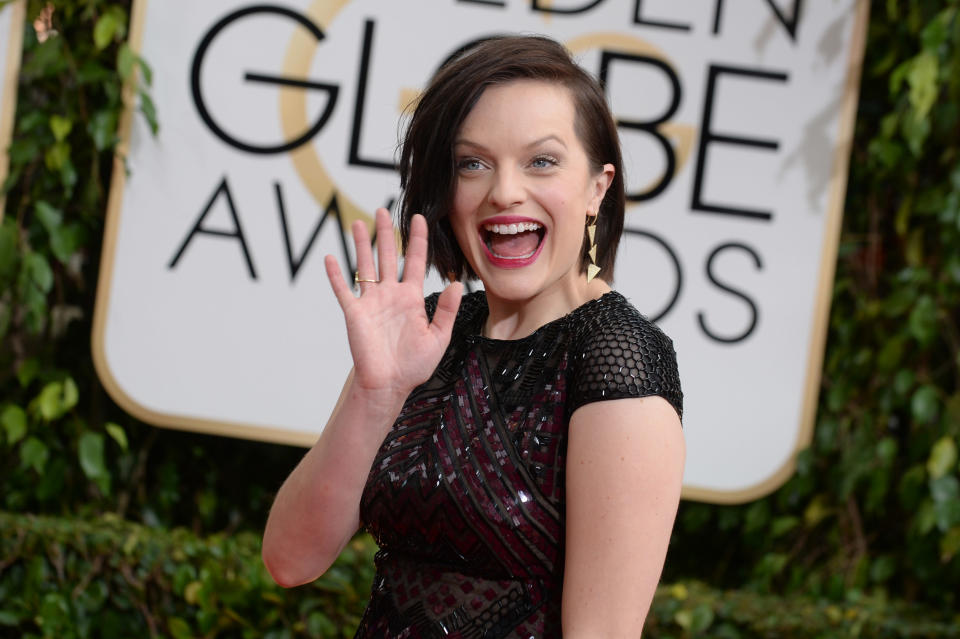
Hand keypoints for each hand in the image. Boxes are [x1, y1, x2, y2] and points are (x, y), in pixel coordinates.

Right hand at [325, 208, 462, 401]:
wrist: (389, 385)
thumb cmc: (414, 365)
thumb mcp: (438, 337)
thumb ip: (447, 310)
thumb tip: (457, 283)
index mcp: (412, 299)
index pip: (417, 262)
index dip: (418, 240)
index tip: (419, 218)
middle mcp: (391, 295)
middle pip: (388, 256)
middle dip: (386, 233)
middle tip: (383, 209)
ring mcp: (371, 302)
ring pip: (365, 265)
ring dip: (361, 244)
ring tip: (358, 222)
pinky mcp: (355, 313)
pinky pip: (343, 290)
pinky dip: (336, 275)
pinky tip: (330, 258)